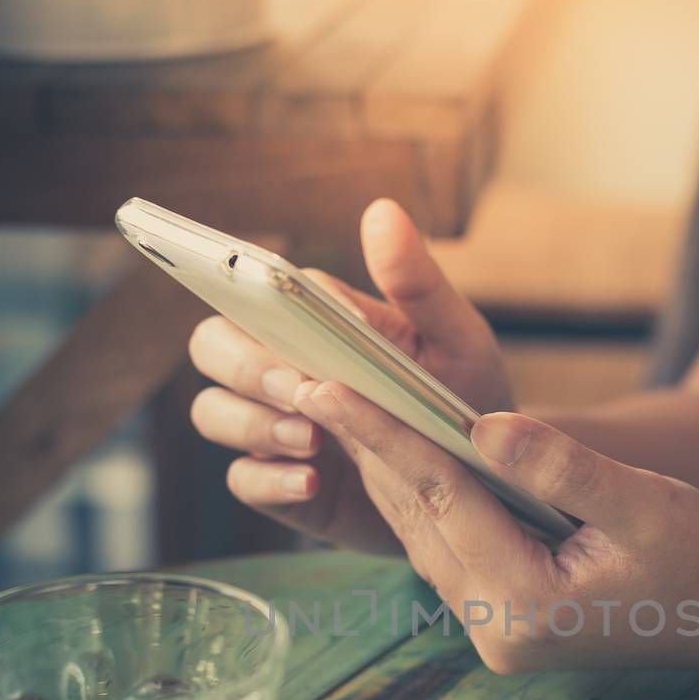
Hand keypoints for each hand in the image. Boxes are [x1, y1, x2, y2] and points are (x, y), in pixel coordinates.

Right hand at [187, 198, 513, 552]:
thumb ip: (419, 283)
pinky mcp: (284, 486)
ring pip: (213, 412)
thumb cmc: (465, 401)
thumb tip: (381, 211)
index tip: (284, 317)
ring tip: (313, 439)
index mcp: (312, 322)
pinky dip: (269, 481)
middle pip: (214, 346)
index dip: (249, 300)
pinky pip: (243, 480)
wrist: (485, 488)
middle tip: (300, 389)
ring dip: (252, 423)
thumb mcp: (458, 341)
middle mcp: (282, 369)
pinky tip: (311, 484)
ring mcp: (277, 428)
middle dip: (246, 366)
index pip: (250, 294)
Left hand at [293, 380, 698, 672]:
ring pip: (423, 534)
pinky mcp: (500, 619)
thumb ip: (564, 467)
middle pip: (417, 518)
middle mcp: (495, 628)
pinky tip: (399, 450)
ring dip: (388, 470)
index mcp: (525, 604)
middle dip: (367, 447)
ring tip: (341, 402)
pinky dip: (422, 496)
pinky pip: (444, 547)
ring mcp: (494, 630)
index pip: (439, 499)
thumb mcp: (645, 504)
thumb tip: (485, 424)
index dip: (381, 435)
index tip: (324, 386)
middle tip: (312, 376)